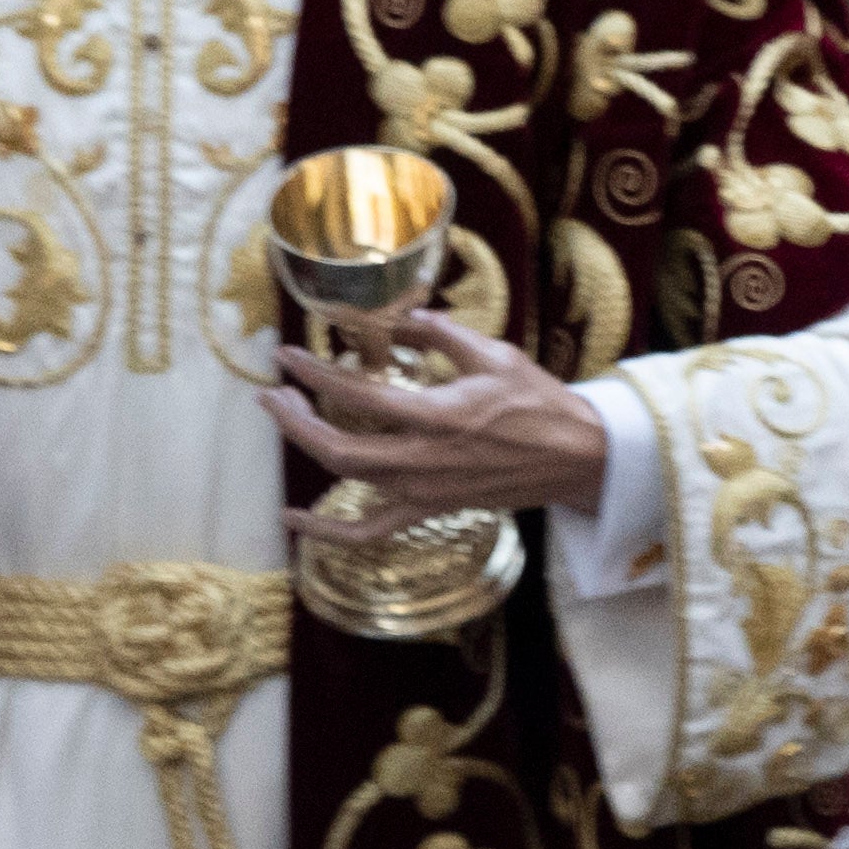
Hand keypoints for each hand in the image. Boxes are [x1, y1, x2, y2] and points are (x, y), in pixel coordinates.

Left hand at [251, 322, 616, 525]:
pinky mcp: (429, 510)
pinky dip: (328, 534)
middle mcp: (424, 460)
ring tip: (286, 419)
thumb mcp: (494, 354)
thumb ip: (441, 334)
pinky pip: (369, 531)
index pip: (359, 394)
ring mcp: (424, 492)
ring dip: (308, 449)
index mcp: (439, 416)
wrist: (576, 458)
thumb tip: (400, 315)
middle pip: (338, 447)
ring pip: (348, 481)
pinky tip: (294, 521)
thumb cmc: (539, 403)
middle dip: (296, 419)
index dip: (315, 375)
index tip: (287, 357)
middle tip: (272, 392)